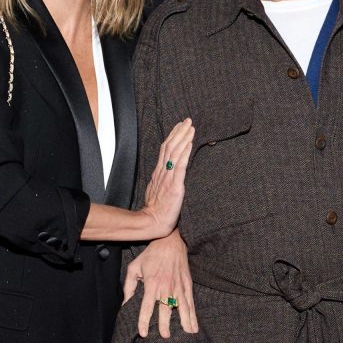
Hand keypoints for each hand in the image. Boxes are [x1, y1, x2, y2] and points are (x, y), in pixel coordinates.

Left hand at [123, 231, 197, 336]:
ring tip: (185, 336)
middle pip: (165, 310)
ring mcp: (178, 287)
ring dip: (184, 323)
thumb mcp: (134, 266)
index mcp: (152, 284)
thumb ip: (129, 286)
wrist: (170, 241)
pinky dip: (193, 316)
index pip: (147, 307)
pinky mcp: (187, 285)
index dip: (144, 321)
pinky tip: (194, 327)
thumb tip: (125, 303)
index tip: (143, 333)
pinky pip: (191, 303)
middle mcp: (166, 287)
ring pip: (182, 308)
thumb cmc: (151, 255)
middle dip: (165, 325)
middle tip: (164, 337)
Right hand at [139, 119, 193, 239]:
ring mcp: (168, 179)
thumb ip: (163, 181)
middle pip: (170, 147)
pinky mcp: (175, 187)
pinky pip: (180, 167)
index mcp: (159, 173)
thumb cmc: (156, 211)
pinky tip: (190, 144)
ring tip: (191, 127)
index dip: (173, 136)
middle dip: (179, 132)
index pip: (165, 149)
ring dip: (183, 138)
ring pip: (175, 153)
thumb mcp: (157, 191)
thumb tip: (170, 174)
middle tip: (187, 120)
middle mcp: (162, 173)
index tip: (179, 126)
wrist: (151, 223)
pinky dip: (185, 154)